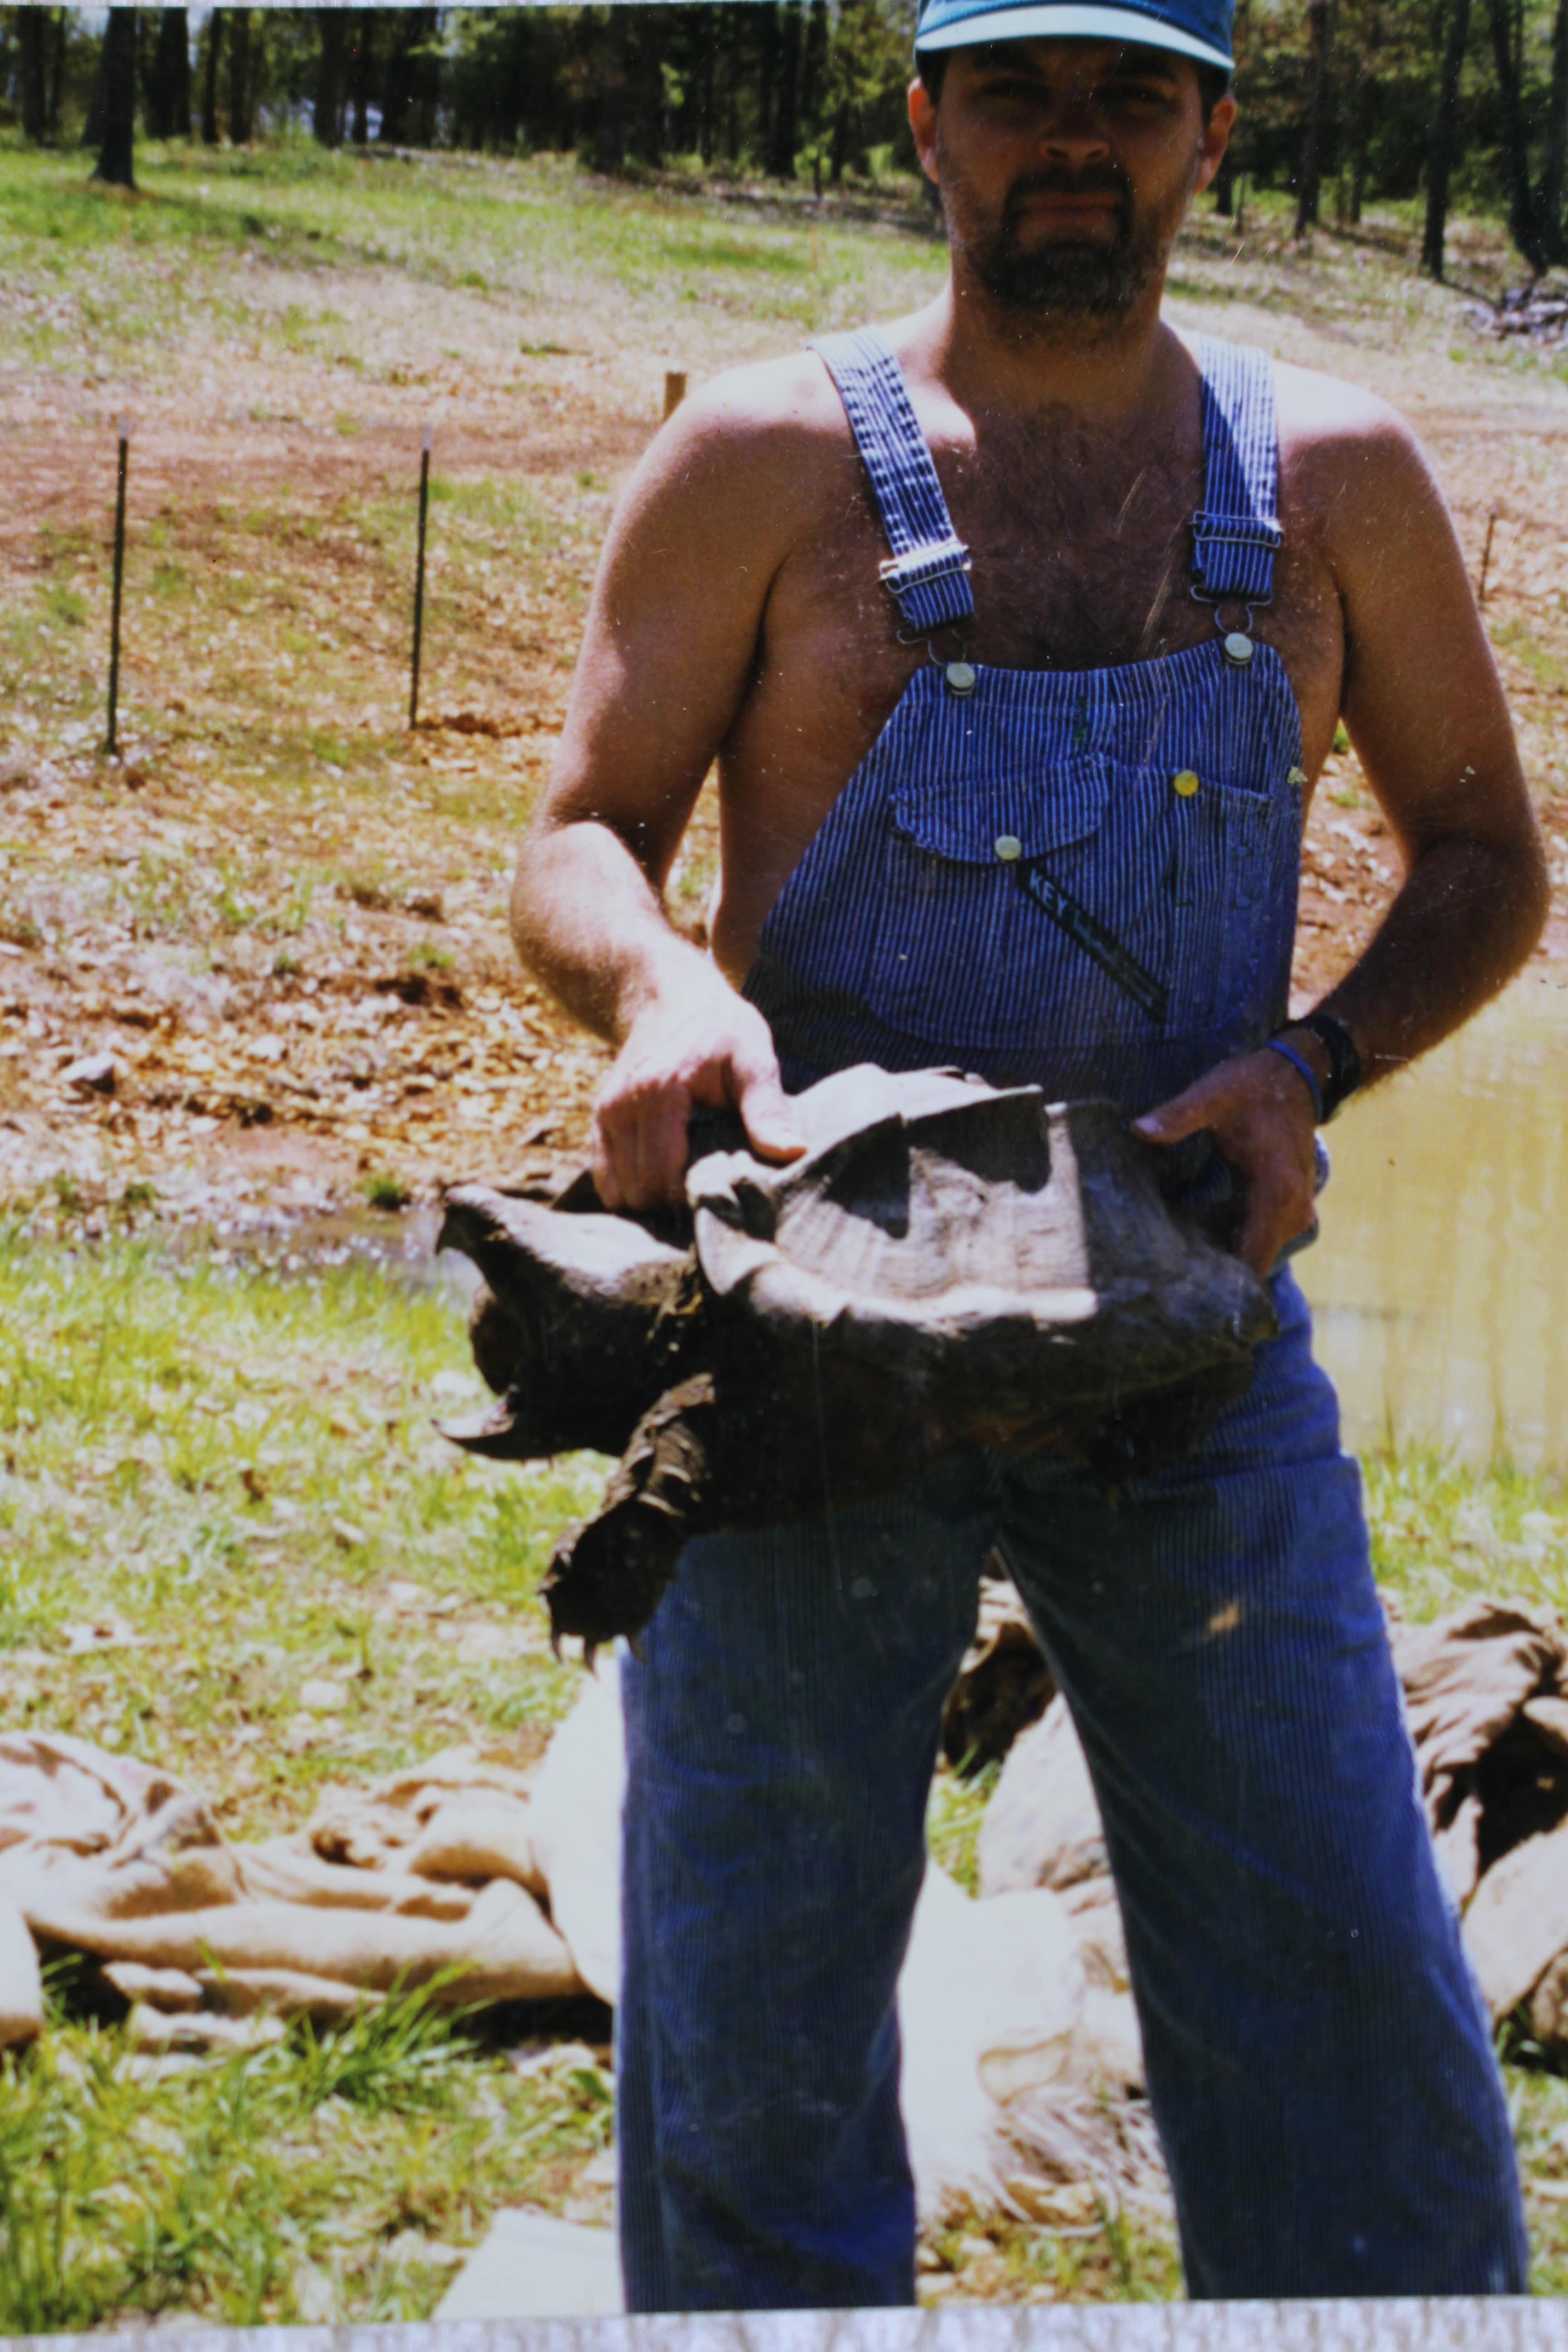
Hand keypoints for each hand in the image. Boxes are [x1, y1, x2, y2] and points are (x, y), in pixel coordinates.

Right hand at [592, 981, 805, 1210]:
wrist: (672, 995)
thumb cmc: (721, 1027)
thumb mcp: (754, 1057)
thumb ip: (768, 1108)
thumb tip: (793, 1153)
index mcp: (660, 1093)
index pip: (663, 1178)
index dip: (695, 1197)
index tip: (727, 1190)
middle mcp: (622, 1106)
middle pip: (640, 1190)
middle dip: (674, 1203)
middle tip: (712, 1190)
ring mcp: (605, 1114)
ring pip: (619, 1191)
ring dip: (652, 1198)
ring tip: (689, 1184)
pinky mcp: (599, 1119)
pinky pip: (604, 1178)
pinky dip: (630, 1188)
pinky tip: (663, 1178)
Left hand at [1131, 1047, 1320, 1276]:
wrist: (1298, 1076)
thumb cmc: (1253, 1086)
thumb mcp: (1212, 1095)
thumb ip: (1178, 1116)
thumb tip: (1137, 1130)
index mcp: (1276, 1191)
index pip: (1252, 1259)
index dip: (1219, 1281)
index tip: (1180, 1289)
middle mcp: (1293, 1211)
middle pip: (1253, 1264)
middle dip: (1215, 1274)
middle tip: (1166, 1276)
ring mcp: (1296, 1212)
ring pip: (1258, 1254)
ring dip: (1223, 1258)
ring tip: (1176, 1260)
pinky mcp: (1290, 1209)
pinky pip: (1260, 1238)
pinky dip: (1232, 1240)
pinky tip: (1197, 1238)